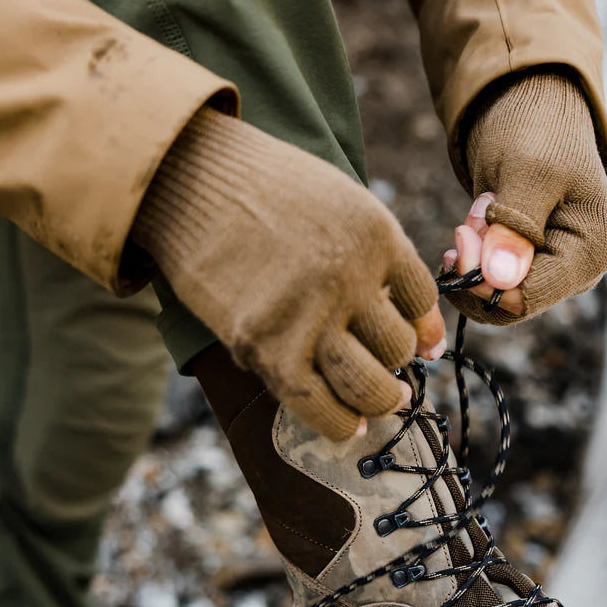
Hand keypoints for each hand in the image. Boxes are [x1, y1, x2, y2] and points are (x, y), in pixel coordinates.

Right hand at [132, 108, 444, 440]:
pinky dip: (340, 425)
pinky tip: (349, 428)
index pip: (421, 299)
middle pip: (399, 347)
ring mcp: (308, 313)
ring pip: (370, 384)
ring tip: (381, 402)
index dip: (424, 329)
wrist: (182, 178)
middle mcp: (350, 275)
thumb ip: (375, 256)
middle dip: (399, 367)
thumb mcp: (337, 201)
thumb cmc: (261, 189)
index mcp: (375, 234)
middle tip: (393, 379)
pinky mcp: (266, 345)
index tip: (421, 347)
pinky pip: (318, 405)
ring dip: (381, 401)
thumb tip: (417, 330)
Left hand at [446, 70, 606, 324]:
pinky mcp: (535, 266)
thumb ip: (514, 227)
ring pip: (497, 296)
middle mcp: (581, 271)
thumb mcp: (524, 171)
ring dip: (475, 258)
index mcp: (592, 252)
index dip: (484, 279)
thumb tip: (501, 281)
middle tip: (469, 218)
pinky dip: (476, 257)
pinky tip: (477, 222)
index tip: (460, 233)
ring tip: (478, 211)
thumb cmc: (538, 129)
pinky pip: (494, 283)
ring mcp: (558, 271)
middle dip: (478, 265)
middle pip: (511, 303)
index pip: (528, 297)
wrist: (535, 105)